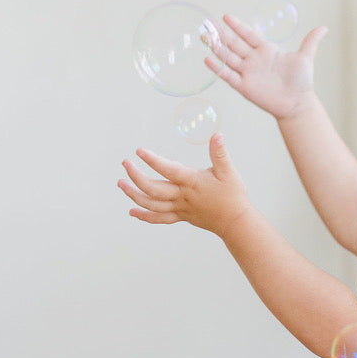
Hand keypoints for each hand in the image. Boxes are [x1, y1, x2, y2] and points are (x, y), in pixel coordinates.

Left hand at [118, 133, 250, 236]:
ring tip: (121, 184)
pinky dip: (145, 216)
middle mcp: (182, 196)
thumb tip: (217, 135)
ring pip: (152, 204)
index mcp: (192, 182)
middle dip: (136, 177)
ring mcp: (180, 208)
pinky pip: (160, 218)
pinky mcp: (181, 216)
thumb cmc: (233, 196)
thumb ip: (220, 153)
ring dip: (134, 195)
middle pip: (153, 189)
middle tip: (125, 163)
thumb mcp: (229, 172)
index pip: (169, 170)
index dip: (153, 161)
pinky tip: (132, 211)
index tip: (139, 151)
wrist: (235, 223)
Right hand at [206, 12, 327, 119]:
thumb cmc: (302, 81)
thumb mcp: (306, 58)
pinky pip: (229, 76)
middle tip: (208, 24)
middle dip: (221, 35)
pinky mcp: (245, 87)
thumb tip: (324, 27)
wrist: (298, 103)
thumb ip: (311, 42)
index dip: (237, 26)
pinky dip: (219, 68)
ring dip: (217, 49)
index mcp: (266, 50)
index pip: (248, 34)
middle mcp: (254, 59)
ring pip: (229, 58)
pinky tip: (208, 60)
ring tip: (205, 38)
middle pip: (234, 44)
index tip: (226, 16)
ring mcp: (248, 72)